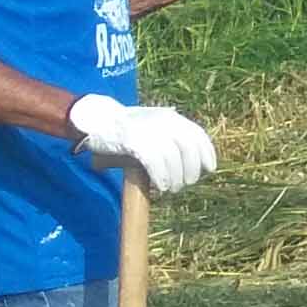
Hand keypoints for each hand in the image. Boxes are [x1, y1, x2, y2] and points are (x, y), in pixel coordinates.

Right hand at [67, 93, 218, 192]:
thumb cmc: (126, 127)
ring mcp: (149, 131)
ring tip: (171, 188)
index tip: (209, 169)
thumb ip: (171, 137)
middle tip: (185, 183)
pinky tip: (161, 187)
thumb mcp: (153, 124)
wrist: (97, 119)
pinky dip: (161, 178)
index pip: (197, 135)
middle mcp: (163, 122)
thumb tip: (190, 163)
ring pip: (173, 160)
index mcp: (171, 117)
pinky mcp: (134, 142)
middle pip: (188, 150)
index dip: (207, 154)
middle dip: (191, 170)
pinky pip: (155, 164)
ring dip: (175, 179)